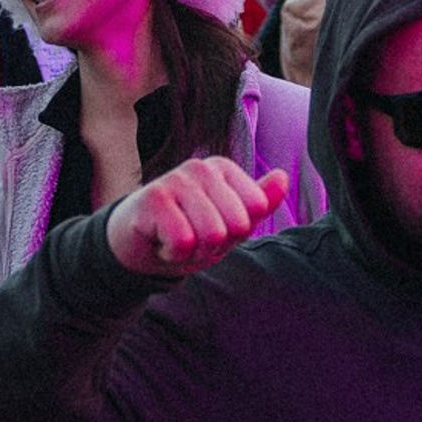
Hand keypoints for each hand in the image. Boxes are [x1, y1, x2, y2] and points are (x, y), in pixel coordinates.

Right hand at [104, 157, 287, 276]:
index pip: (256, 209)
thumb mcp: (228, 223)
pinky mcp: (153, 197)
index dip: (237, 233)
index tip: (214, 229)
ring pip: (212, 234)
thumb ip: (259, 201)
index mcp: (222, 169)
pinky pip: (183, 242)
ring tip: (178, 239)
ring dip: (195, 251)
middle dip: (217, 245)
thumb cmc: (187, 230)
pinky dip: (173, 254)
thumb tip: (283, 177)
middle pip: (237, 224)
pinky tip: (160, 242)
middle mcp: (200, 167)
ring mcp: (175, 179)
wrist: (138, 246)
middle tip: (194, 238)